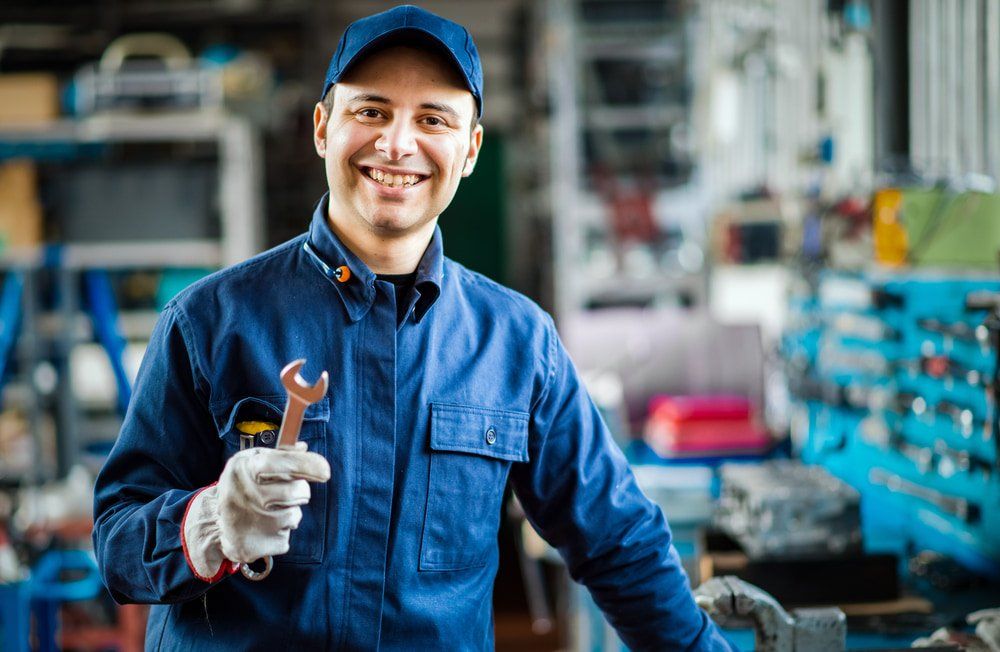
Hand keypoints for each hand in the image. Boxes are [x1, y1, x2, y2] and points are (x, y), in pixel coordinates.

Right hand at [182, 444, 330, 580]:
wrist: (213, 523)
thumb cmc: (242, 486)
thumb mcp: (251, 461)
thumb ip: (278, 453)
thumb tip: (303, 447)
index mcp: (244, 469)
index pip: (279, 462)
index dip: (305, 465)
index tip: (325, 470)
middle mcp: (246, 495)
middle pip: (296, 491)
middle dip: (300, 491)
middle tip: (286, 493)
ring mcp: (251, 523)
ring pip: (294, 516)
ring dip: (289, 512)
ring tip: (268, 511)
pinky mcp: (257, 546)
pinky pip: (286, 537)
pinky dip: (281, 532)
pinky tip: (264, 528)